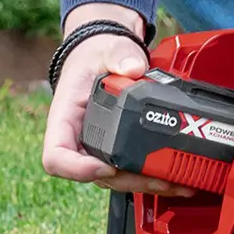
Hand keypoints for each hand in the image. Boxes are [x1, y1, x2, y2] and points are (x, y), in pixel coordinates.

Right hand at [42, 2, 184, 195]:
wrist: (103, 56)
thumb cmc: (96, 56)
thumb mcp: (106, 49)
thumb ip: (119, 55)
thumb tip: (133, 67)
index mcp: (65, 118)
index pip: (57, 156)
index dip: (78, 169)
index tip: (105, 167)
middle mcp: (79, 140)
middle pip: (96, 176)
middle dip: (129, 181)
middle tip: (159, 179)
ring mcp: (98, 148)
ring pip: (116, 179)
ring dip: (145, 184)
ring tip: (176, 182)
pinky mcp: (117, 149)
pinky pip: (130, 170)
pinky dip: (152, 176)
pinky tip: (176, 177)